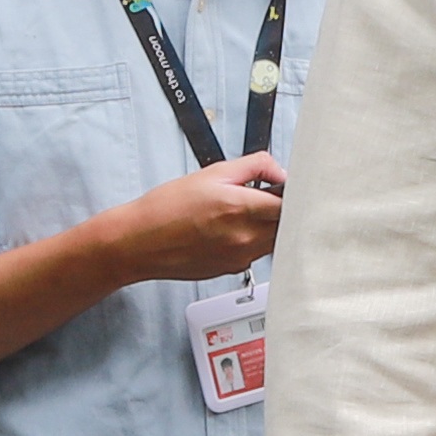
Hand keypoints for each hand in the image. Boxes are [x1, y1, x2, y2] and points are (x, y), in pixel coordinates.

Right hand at [123, 154, 288, 284]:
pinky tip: (232, 231)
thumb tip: (280, 170)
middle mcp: (245, 237)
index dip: (296, 195)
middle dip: (285, 211)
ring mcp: (240, 257)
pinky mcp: (233, 269)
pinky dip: (254, 241)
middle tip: (270, 198)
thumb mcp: (212, 173)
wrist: (139, 242)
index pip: (293, 206)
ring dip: (271, 227)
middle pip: (288, 225)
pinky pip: (257, 253)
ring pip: (275, 241)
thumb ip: (254, 166)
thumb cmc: (166, 208)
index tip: (292, 189)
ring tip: (246, 213)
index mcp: (241, 209)